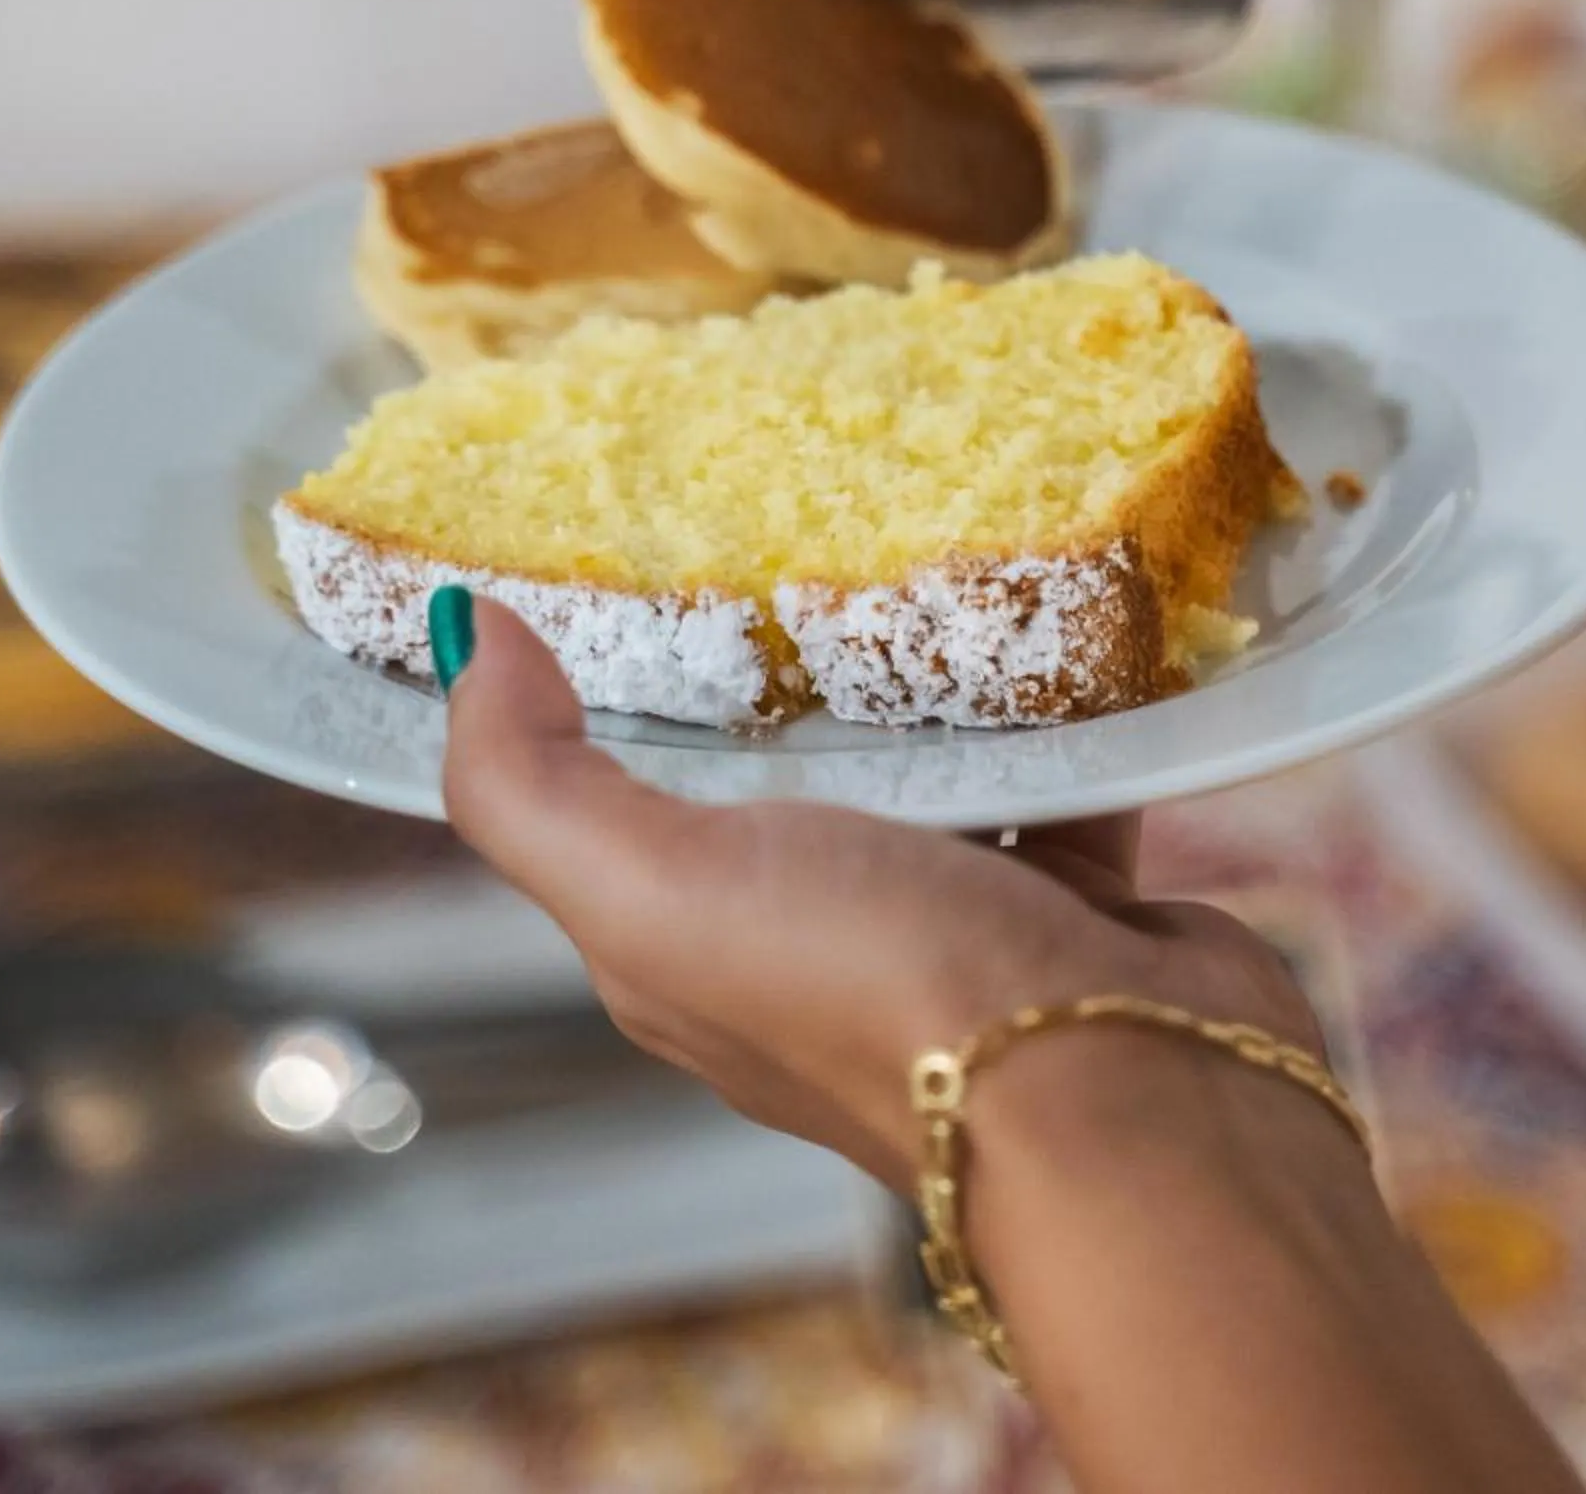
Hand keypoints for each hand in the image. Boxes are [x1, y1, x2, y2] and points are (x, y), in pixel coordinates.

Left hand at [437, 597, 1321, 1187]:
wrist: (1123, 1094)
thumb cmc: (876, 990)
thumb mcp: (655, 890)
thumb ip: (532, 783)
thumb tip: (463, 636)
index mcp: (686, 949)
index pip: (605, 803)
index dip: (581, 685)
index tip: (588, 539)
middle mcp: (808, 937)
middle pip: (765, 769)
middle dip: (765, 650)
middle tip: (767, 491)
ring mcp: (946, 917)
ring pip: (916, 760)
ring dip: (918, 667)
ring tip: (911, 522)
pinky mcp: (1069, 891)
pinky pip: (1048, 766)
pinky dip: (1049, 696)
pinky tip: (1051, 604)